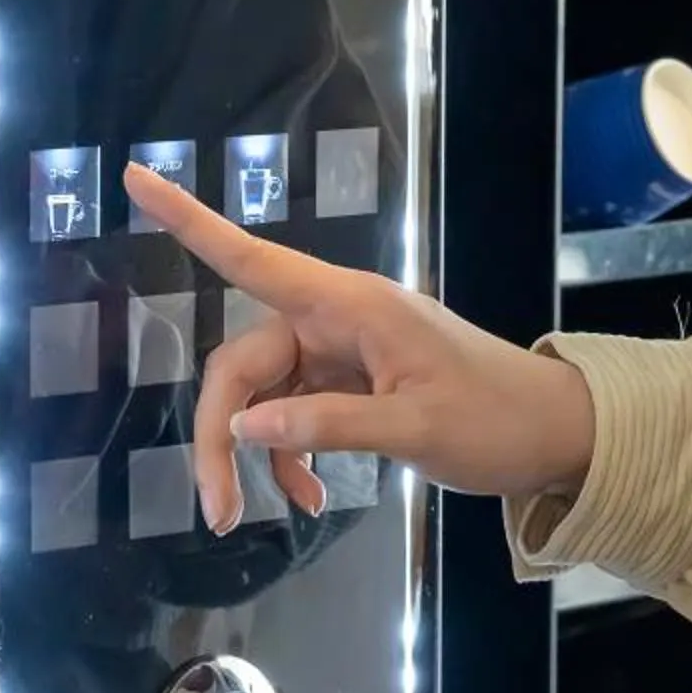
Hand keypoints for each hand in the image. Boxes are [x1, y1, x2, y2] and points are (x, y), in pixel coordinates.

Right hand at [122, 164, 596, 532]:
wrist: (557, 435)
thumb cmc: (497, 420)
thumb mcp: (415, 428)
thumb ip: (328, 425)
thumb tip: (246, 427)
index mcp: (351, 307)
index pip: (252, 258)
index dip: (189, 221)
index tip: (134, 175)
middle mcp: (338, 320)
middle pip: (244, 362)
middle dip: (221, 433)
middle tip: (215, 510)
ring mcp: (345, 352)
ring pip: (266, 395)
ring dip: (257, 455)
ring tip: (260, 517)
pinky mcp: (356, 384)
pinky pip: (298, 413)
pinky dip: (293, 454)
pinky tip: (310, 498)